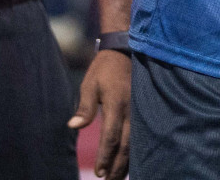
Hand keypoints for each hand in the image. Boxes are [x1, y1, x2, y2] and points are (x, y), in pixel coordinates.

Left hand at [68, 49, 130, 179]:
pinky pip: (142, 135)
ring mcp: (141, 110)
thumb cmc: (104, 69)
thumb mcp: (90, 84)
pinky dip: (136, 151)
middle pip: (126, 146)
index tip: (99, 173)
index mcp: (116, 104)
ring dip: (127, 162)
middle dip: (116, 166)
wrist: (126, 51)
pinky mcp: (146, 109)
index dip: (105, 157)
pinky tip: (131, 161)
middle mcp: (132, 110)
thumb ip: (84, 107)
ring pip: (137, 143)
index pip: (111, 137)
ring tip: (118, 177)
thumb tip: (73, 126)